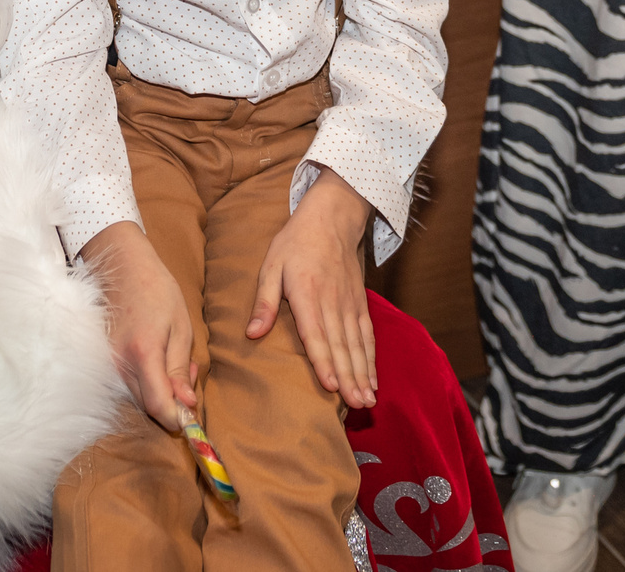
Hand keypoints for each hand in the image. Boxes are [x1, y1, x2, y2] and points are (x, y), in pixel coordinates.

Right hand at [78, 221, 196, 429]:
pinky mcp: (104, 361)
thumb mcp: (181, 328)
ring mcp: (108, 363)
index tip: (193, 418)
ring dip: (160, 390)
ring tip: (176, 360)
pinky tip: (158, 359)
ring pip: (138, 396)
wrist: (122, 266)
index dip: (177, 419)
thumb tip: (187, 405)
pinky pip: (128, 383)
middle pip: (148, 406)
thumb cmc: (156, 291)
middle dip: (173, 402)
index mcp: (143, 353)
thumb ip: (181, 369)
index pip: (158, 406)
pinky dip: (147, 381)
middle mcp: (119, 363)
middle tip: (191, 375)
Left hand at [248, 167, 376, 409]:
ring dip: (363, 375)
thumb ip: (264, 301)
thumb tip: (252, 333)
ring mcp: (350, 304)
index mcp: (307, 294)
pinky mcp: (360, 304)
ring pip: (357, 345)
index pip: (316, 334)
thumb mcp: (271, 266)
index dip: (323, 361)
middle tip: (356, 406)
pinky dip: (371, 359)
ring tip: (366, 402)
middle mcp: (332, 303)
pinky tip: (373, 380)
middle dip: (349, 378)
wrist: (331, 218)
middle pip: (341, 346)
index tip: (331, 386)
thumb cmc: (295, 243)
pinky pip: (367, 335)